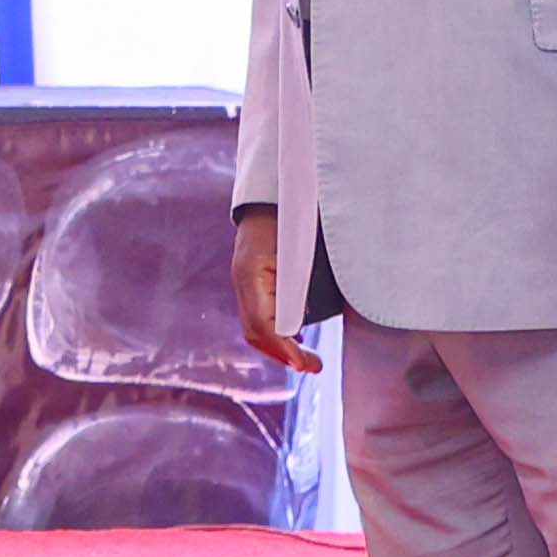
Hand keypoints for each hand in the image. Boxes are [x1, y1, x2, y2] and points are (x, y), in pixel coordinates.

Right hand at [229, 208, 318, 376]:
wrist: (277, 189)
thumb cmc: (290, 214)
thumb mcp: (298, 251)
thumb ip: (298, 287)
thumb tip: (299, 327)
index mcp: (251, 276)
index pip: (262, 326)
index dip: (284, 349)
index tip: (306, 365)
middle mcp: (244, 281)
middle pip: (256, 332)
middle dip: (283, 353)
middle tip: (312, 366)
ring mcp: (246, 280)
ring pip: (256, 326)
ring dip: (279, 346)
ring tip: (304, 358)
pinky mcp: (255, 278)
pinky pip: (260, 312)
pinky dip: (276, 330)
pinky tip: (295, 335)